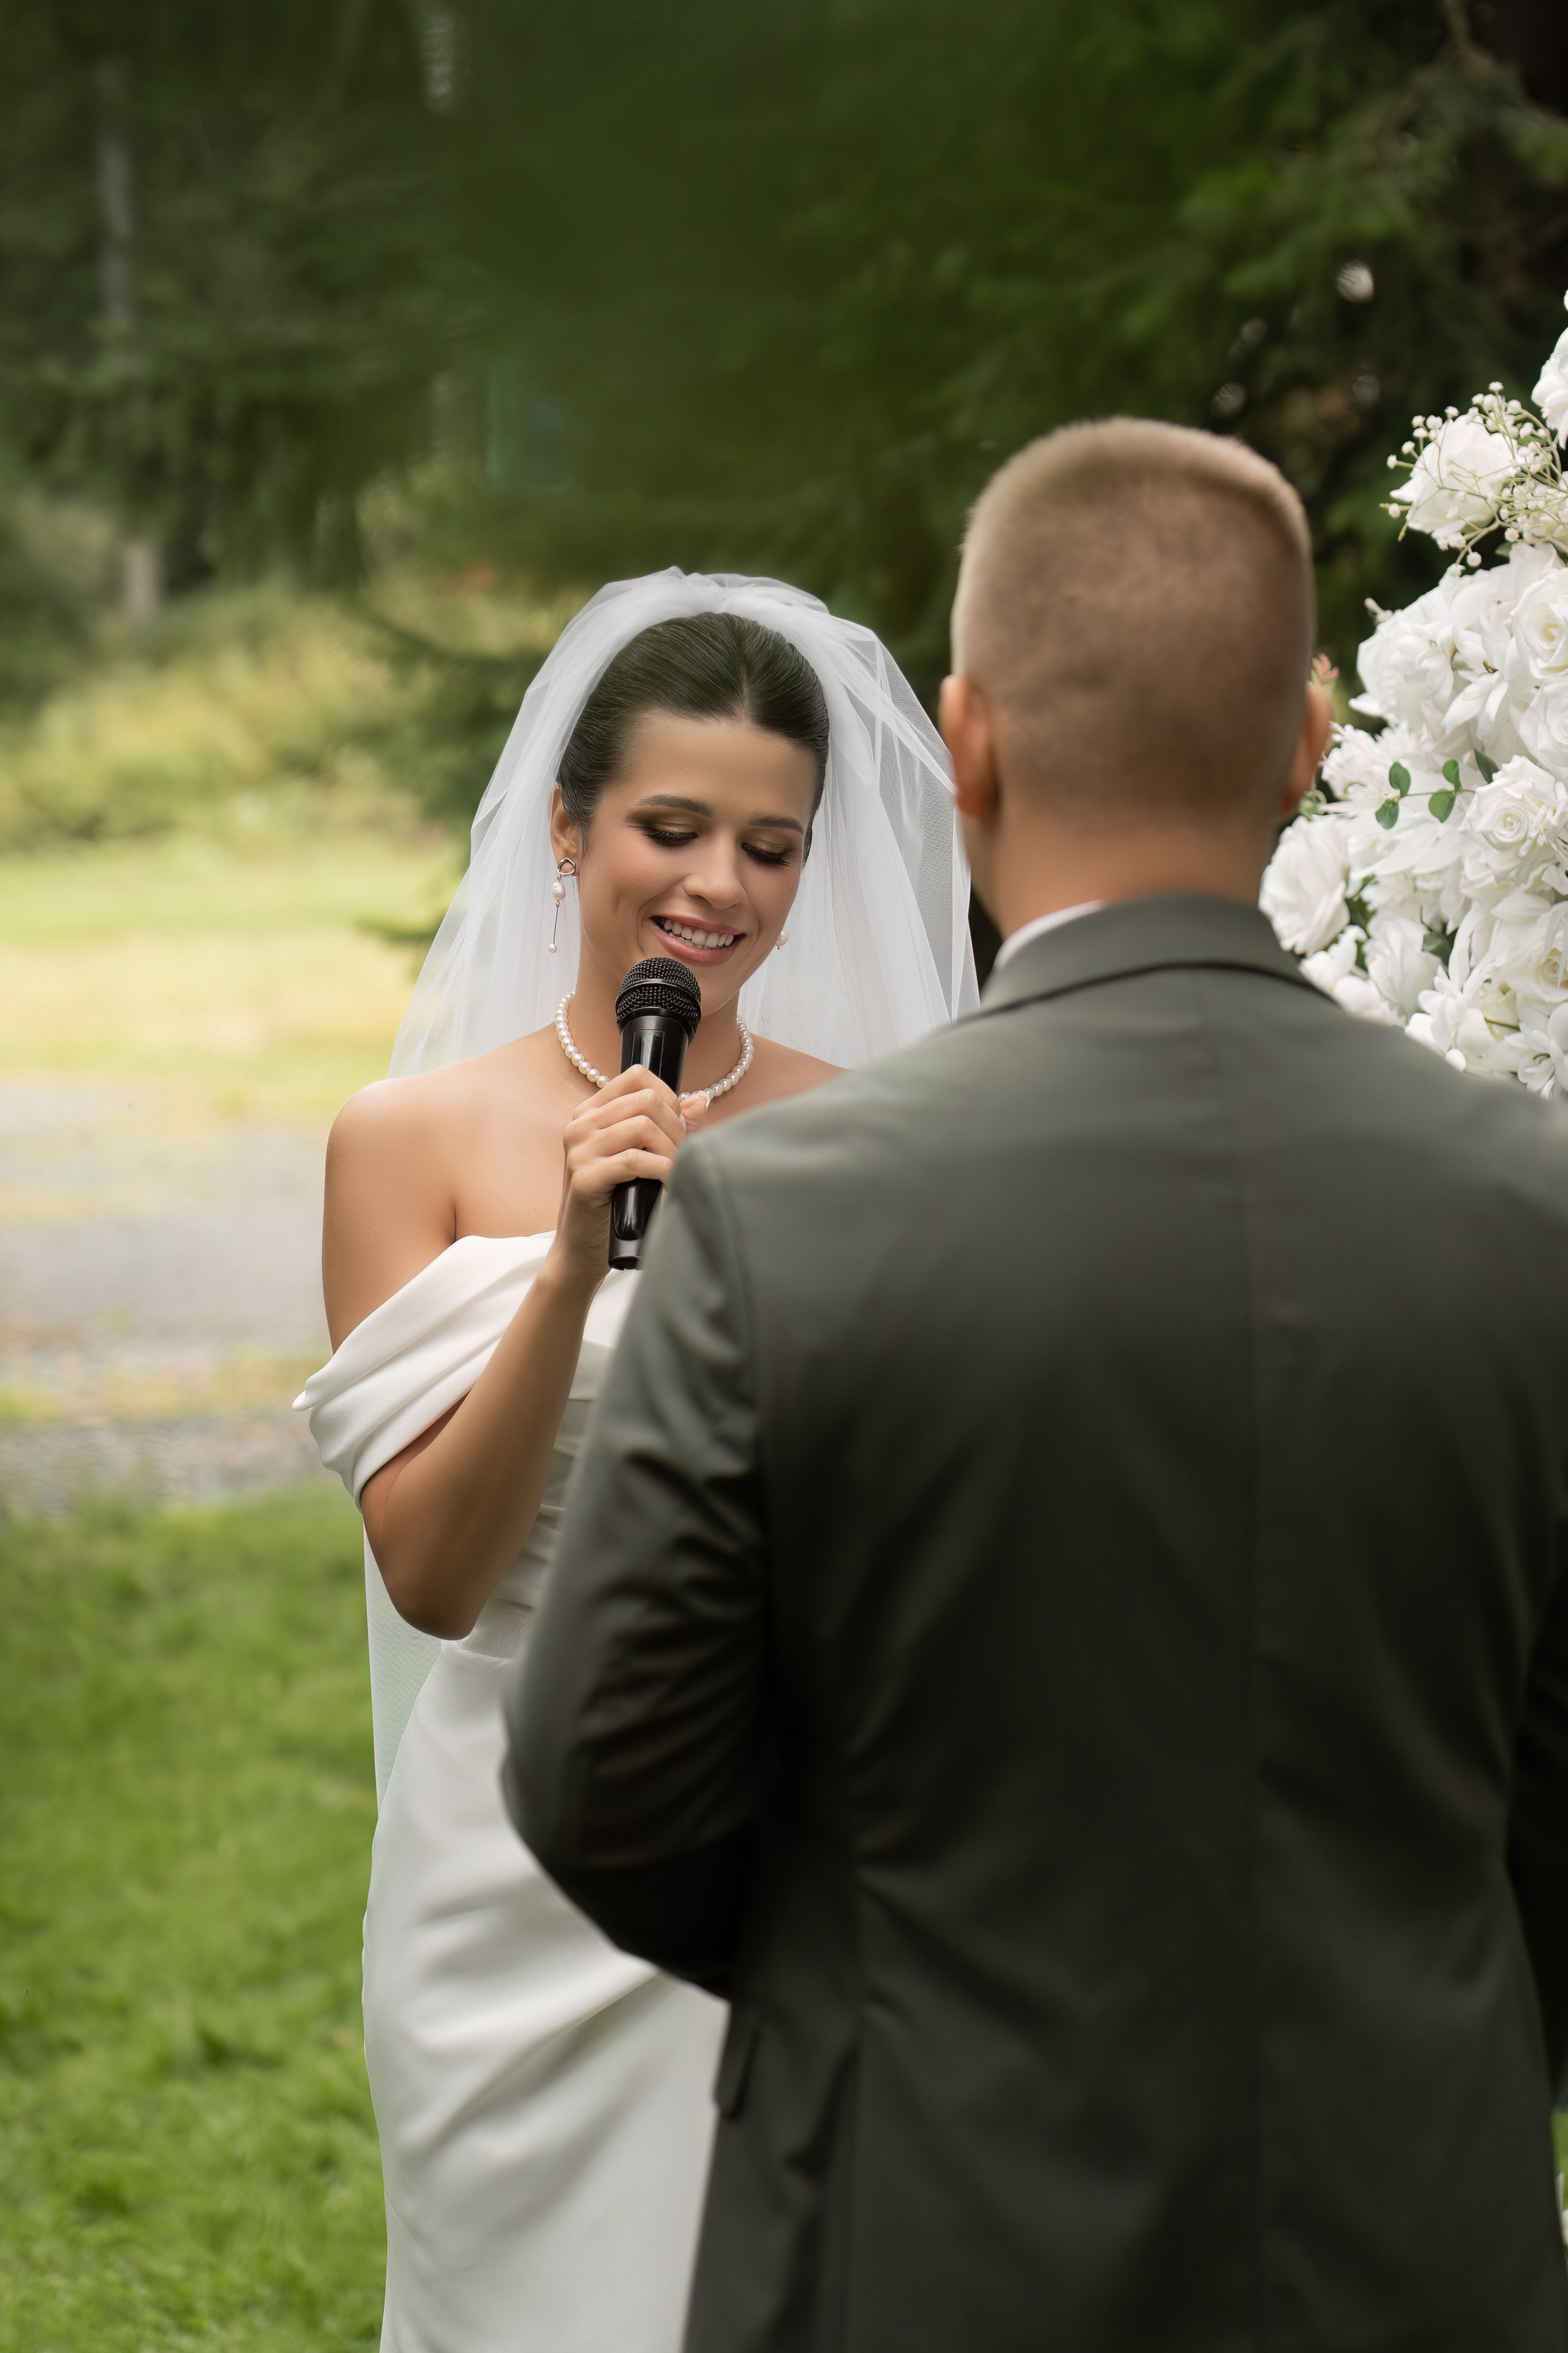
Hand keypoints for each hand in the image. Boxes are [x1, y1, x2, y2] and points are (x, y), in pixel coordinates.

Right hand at [551, 1066, 688, 1283]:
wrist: (583, 1250)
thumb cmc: (616, 1204)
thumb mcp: (642, 1159)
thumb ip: (670, 1127)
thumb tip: (700, 1100)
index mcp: (590, 1113)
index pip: (637, 1076)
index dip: (669, 1097)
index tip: (678, 1127)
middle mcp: (580, 1124)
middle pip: (646, 1100)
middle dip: (676, 1127)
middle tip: (683, 1157)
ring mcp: (578, 1150)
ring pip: (643, 1127)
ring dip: (671, 1150)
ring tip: (676, 1171)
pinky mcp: (584, 1177)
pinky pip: (635, 1161)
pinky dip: (662, 1170)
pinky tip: (668, 1184)